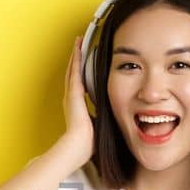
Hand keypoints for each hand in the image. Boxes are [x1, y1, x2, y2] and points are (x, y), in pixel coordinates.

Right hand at [58, 35, 93, 164]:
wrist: (77, 147)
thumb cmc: (88, 142)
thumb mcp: (98, 126)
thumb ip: (104, 119)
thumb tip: (117, 119)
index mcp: (77, 106)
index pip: (79, 84)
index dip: (80, 72)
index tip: (83, 64)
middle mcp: (71, 98)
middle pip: (74, 73)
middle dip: (76, 60)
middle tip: (78, 46)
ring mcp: (71, 95)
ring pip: (73, 69)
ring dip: (76, 55)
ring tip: (78, 42)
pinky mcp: (73, 93)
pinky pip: (75, 72)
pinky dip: (76, 59)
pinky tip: (78, 48)